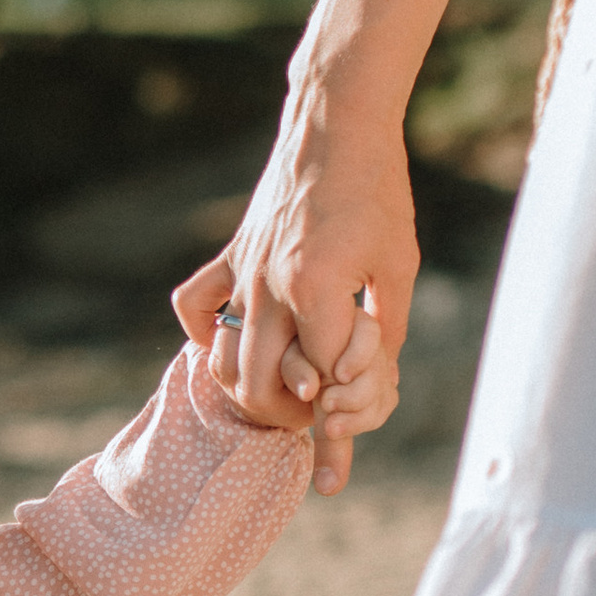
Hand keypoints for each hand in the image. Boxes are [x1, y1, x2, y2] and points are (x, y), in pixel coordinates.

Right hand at [174, 82, 417, 495]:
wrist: (338, 119)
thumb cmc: (380, 190)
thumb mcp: (400, 265)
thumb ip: (384, 333)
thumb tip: (366, 390)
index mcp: (320, 288)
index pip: (322, 383)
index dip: (335, 431)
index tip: (335, 476)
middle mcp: (270, 285)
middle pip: (257, 387)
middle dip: (286, 421)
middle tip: (313, 425)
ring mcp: (243, 270)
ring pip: (221, 359)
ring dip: (247, 392)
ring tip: (281, 397)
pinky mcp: (231, 254)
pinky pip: (195, 307)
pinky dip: (205, 336)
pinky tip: (232, 344)